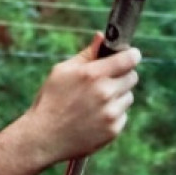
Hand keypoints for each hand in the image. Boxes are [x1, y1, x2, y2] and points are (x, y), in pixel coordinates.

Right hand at [17, 35, 139, 167]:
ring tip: (96, 102)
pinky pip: (123, 116)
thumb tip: (102, 37)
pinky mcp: (113, 130)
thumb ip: (87, 54)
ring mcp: (110, 113)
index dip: (132, 55)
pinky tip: (94, 117)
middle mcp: (104, 93)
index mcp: (92, 74)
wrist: (43, 137)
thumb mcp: (63, 71)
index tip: (132, 55)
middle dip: (122, 76)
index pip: (128, 59)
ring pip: (128, 97)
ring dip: (118, 96)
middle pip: (132, 77)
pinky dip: (113, 115)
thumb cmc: (51, 100)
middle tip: (107, 80)